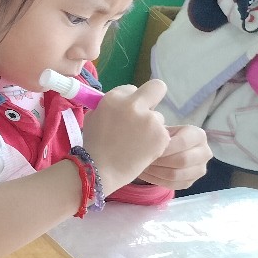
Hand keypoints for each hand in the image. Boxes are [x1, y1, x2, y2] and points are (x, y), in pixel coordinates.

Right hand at [79, 79, 172, 194]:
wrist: (101, 169)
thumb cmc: (94, 144)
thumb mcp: (94, 116)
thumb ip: (110, 105)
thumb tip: (123, 102)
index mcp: (114, 98)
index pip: (131, 88)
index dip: (129, 100)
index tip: (126, 112)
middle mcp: (133, 104)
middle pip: (157, 88)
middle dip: (154, 96)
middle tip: (148, 112)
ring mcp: (150, 120)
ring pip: (158, 117)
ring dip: (151, 127)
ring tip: (137, 143)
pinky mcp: (161, 135)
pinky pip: (163, 133)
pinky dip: (155, 141)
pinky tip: (143, 150)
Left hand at [137, 125, 211, 189]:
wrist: (167, 150)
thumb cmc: (163, 136)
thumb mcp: (163, 129)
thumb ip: (159, 129)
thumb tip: (150, 132)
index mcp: (198, 135)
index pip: (183, 142)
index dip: (165, 147)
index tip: (149, 148)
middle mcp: (205, 152)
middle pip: (182, 160)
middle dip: (160, 160)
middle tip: (143, 158)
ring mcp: (200, 169)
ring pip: (175, 175)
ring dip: (155, 171)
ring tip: (142, 165)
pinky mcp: (191, 182)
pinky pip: (172, 184)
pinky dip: (156, 179)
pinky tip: (145, 173)